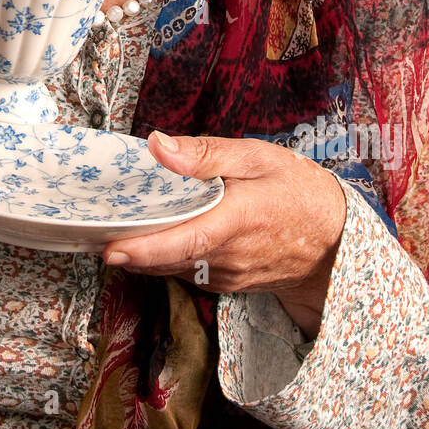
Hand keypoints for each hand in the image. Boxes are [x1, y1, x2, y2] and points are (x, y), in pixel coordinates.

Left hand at [102, 132, 347, 339]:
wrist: (336, 241)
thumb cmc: (298, 190)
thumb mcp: (257, 157)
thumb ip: (205, 154)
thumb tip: (157, 145)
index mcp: (236, 220)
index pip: (184, 240)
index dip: (145, 248)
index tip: (110, 248)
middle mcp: (228, 256)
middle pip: (167, 258)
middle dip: (129, 248)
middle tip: (92, 229)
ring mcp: (226, 275)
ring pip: (173, 267)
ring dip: (145, 253)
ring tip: (116, 228)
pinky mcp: (225, 283)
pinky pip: (187, 271)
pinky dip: (166, 256)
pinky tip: (155, 236)